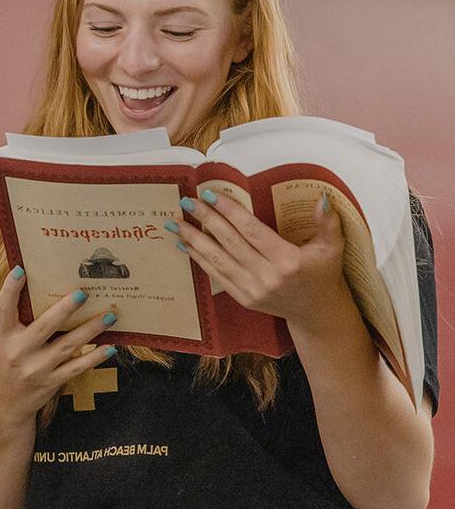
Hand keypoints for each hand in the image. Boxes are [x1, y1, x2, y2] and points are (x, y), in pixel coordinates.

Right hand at [0, 266, 117, 428]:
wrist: (2, 407)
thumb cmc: (3, 365)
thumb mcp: (0, 342)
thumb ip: (15, 321)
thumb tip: (38, 289)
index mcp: (2, 336)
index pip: (4, 308)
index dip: (10, 289)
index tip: (21, 270)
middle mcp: (18, 352)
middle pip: (44, 326)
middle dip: (64, 309)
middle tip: (83, 293)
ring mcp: (36, 369)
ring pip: (67, 346)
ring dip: (90, 329)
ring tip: (110, 315)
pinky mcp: (51, 383)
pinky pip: (77, 367)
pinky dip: (94, 357)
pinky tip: (109, 347)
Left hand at [166, 190, 350, 325]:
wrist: (315, 313)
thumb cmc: (323, 275)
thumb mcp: (332, 248)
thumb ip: (327, 222)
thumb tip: (322, 197)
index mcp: (288, 260)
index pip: (252, 231)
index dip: (230, 212)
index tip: (211, 195)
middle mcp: (267, 276)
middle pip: (229, 242)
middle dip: (205, 220)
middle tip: (186, 202)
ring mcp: (252, 289)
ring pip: (217, 259)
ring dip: (193, 240)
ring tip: (175, 223)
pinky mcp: (243, 298)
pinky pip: (216, 275)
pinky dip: (199, 259)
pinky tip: (184, 245)